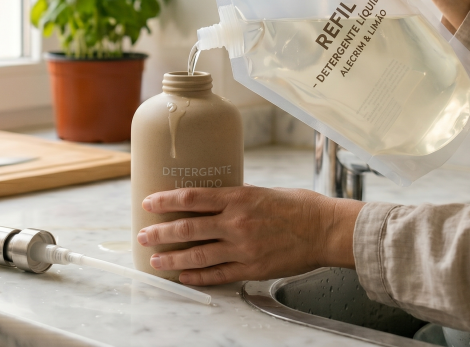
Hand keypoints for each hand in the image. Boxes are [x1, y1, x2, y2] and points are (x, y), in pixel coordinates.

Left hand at [137, 186, 362, 285]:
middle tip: (143, 235)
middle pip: (188, 228)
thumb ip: (236, 199)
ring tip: (156, 260)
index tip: (149, 202)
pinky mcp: (252, 268)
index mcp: (239, 198)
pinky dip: (197, 277)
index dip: (166, 201)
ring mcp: (243, 248)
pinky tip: (183, 277)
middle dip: (160, 233)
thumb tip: (212, 203)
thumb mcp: (263, 192)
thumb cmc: (299, 207)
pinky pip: (218, 274)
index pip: (192, 198)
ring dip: (172, 259)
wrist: (326, 229)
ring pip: (197, 256)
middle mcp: (237, 223)